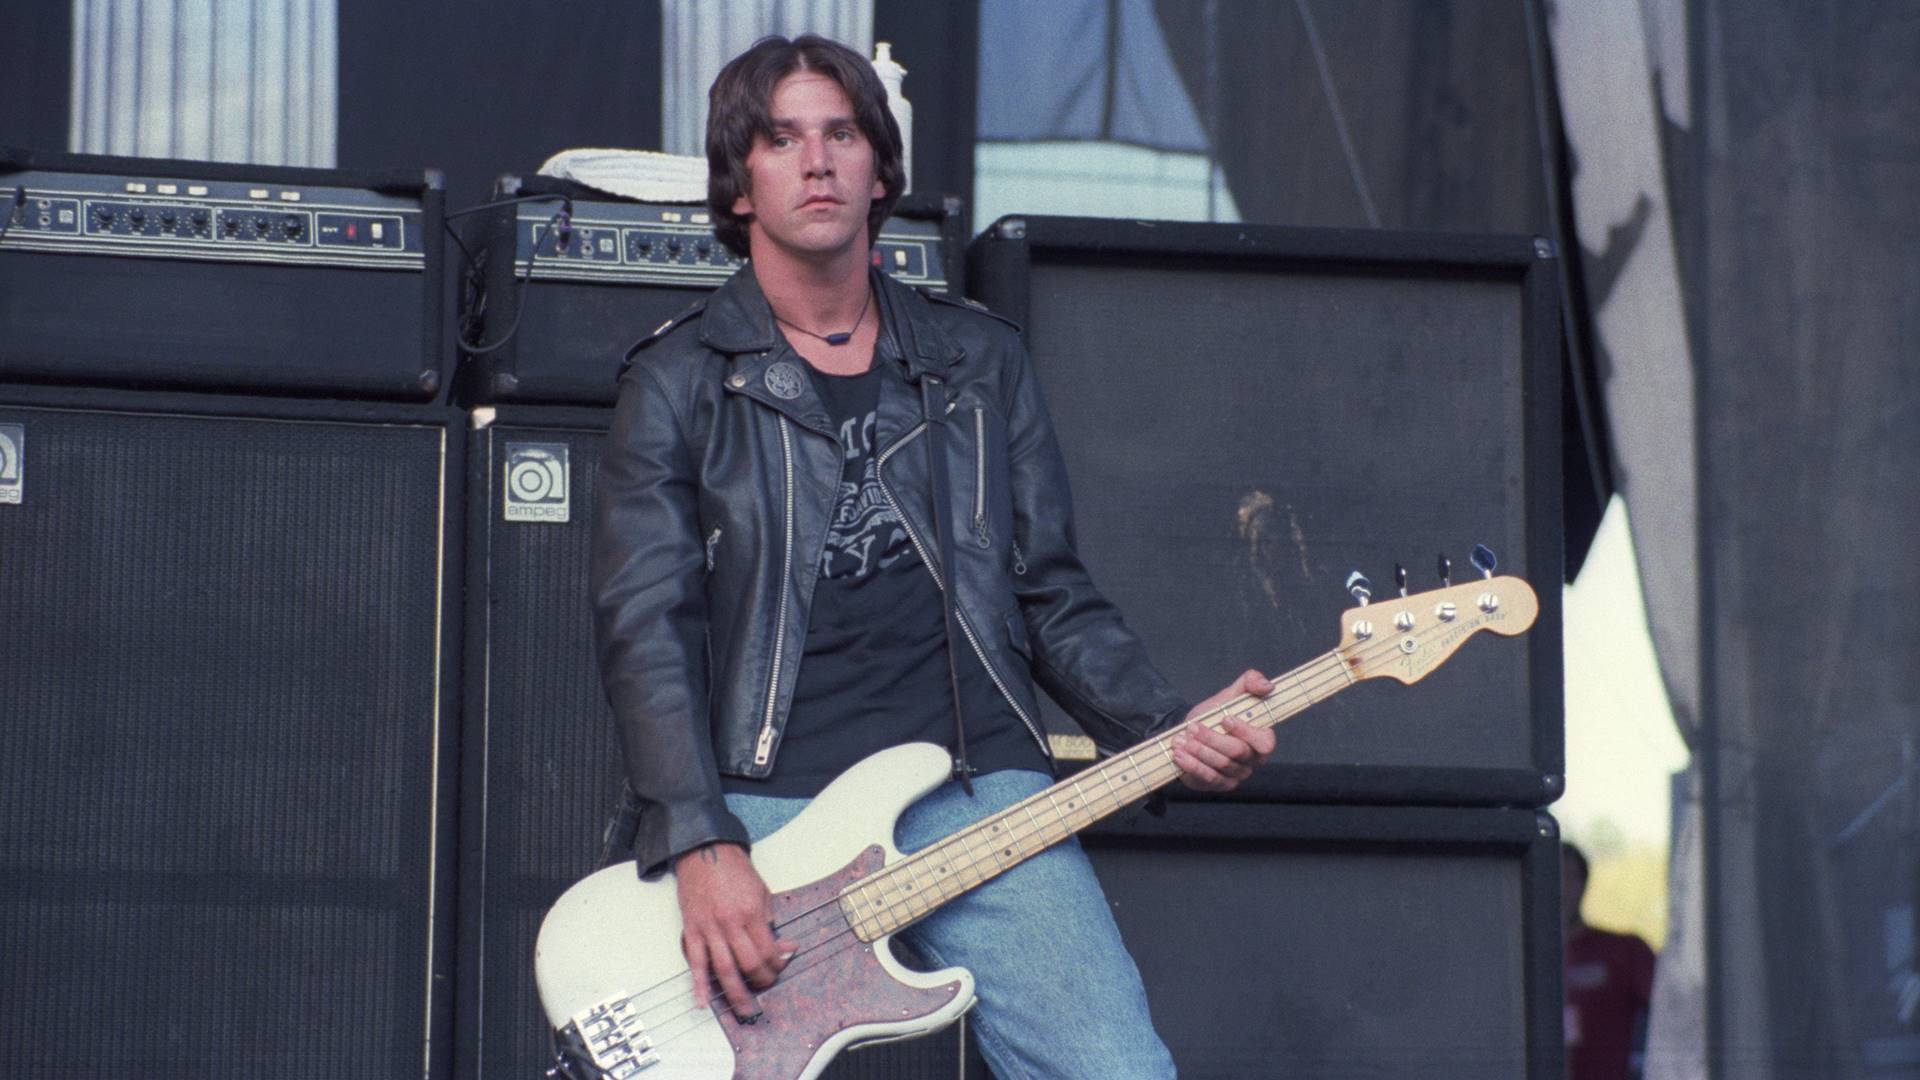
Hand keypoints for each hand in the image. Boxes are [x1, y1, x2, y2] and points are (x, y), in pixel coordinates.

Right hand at [674, 842, 791, 1019]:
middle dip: (760, 982)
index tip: (780, 967)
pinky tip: (703, 1001)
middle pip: (748, 964)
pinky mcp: (692, 930)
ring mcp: (709, 928)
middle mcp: (730, 923)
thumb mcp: (761, 891)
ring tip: (743, 1009)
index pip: (768, 950)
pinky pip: (695, 962)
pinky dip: (698, 984)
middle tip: (764, 989)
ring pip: (723, 969)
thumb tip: (785, 946)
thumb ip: (771, 921)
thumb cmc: (734, 870)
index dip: (777, 965)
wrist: (705, 851)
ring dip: (734, 993)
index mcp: (751, 912)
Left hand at [1172, 669, 1277, 791]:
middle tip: (1192, 728)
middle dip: (1212, 739)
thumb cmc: (1216, 714)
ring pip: (1220, 765)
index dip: (1246, 732)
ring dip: (1199, 751)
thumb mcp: (1231, 694)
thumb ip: (1250, 682)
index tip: (1225, 719)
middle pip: (1236, 753)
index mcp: (1261, 739)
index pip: (1264, 742)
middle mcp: (1252, 760)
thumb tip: (1267, 685)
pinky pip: (1207, 778)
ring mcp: (1236, 775)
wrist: (1189, 730)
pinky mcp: (1218, 784)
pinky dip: (1192, 765)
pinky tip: (1179, 754)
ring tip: (1181, 739)